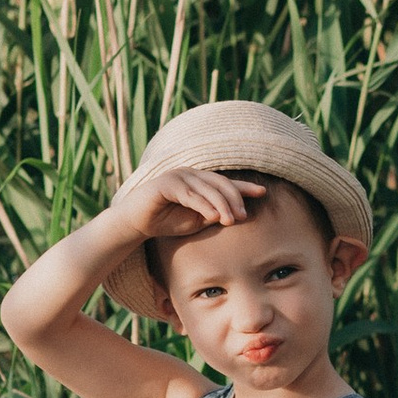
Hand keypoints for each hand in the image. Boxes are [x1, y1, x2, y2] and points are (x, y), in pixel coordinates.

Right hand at [112, 163, 258, 249]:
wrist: (136, 223)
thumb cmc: (166, 221)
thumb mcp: (196, 220)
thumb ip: (213, 214)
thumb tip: (234, 215)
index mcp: (199, 181)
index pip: (225, 183)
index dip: (243, 187)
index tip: (262, 193)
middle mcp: (190, 174)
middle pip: (219, 183)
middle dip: (234, 199)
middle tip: (243, 215)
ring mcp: (178, 176)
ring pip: (206, 189)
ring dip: (220, 204)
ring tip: (231, 220)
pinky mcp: (166, 184)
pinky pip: (189, 195)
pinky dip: (202, 205)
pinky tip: (213, 215)